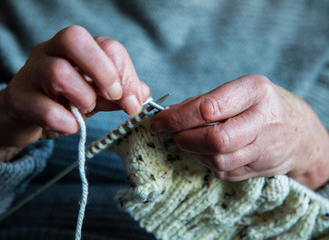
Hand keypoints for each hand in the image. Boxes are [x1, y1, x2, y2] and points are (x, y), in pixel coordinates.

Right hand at [0, 25, 149, 161]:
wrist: (22, 119)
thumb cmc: (62, 102)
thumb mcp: (95, 96)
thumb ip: (118, 94)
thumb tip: (143, 94)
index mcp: (75, 49)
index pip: (106, 46)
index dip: (125, 73)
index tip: (132, 101)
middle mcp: (51, 52)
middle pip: (75, 39)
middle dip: (103, 71)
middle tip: (114, 96)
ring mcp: (31, 73)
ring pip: (58, 72)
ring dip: (83, 97)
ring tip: (85, 109)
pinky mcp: (18, 100)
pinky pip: (43, 108)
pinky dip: (64, 121)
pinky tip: (70, 126)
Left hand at [150, 75, 328, 188]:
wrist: (301, 133)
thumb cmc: (262, 106)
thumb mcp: (239, 91)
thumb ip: (203, 102)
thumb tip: (168, 115)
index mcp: (254, 91)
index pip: (209, 108)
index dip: (177, 118)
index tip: (158, 122)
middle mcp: (262, 119)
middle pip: (215, 139)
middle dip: (186, 139)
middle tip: (174, 134)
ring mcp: (264, 148)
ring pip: (218, 160)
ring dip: (194, 152)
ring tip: (190, 140)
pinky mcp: (259, 168)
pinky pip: (223, 171)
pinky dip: (207, 162)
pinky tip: (208, 151)